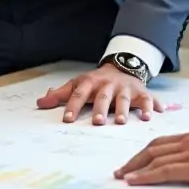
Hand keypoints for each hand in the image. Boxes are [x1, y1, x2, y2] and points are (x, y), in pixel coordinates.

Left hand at [37, 66, 163, 123]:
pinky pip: (145, 99)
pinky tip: (148, 116)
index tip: (67, 120)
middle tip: (97, 122)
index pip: (79, 94)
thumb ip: (60, 95)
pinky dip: (148, 107)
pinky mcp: (140, 92)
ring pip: (123, 98)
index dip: (72, 106)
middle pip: (102, 96)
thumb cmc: (95, 82)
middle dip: (100, 108)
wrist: (122, 66)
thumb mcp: (77, 84)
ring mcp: (124, 87)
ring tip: (120, 122)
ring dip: (122, 109)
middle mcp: (107, 84)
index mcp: (89, 82)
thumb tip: (40, 103)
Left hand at [114, 129, 188, 188]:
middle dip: (135, 159)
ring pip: (155, 158)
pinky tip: (135, 181)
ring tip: (123, 177)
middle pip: (153, 148)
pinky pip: (164, 170)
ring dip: (135, 167)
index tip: (135, 161)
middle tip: (121, 170)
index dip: (146, 152)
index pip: (163, 142)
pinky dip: (146, 175)